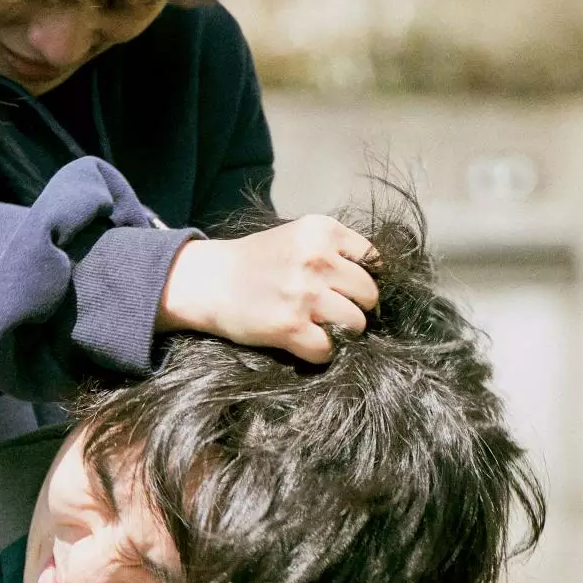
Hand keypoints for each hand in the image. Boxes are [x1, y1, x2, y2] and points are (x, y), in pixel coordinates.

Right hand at [156, 215, 379, 363]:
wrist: (207, 281)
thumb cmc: (256, 261)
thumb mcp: (297, 238)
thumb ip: (334, 251)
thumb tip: (375, 281)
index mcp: (321, 230)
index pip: (372, 259)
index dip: (363, 278)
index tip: (347, 289)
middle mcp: (316, 259)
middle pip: (369, 294)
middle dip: (357, 307)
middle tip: (334, 311)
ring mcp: (304, 294)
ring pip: (355, 323)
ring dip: (342, 332)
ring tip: (320, 327)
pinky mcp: (290, 326)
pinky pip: (328, 349)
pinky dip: (320, 352)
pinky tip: (303, 341)